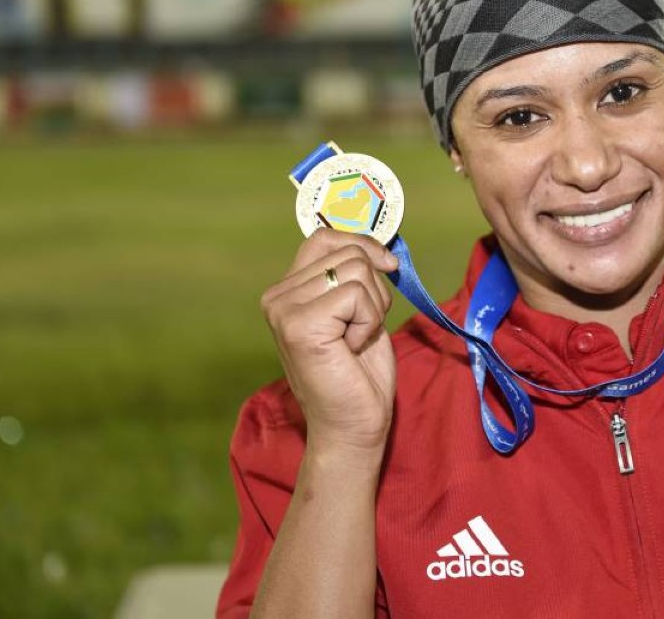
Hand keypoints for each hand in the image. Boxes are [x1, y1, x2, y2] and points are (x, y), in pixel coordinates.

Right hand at [259, 229, 399, 455]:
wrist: (352, 426)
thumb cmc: (359, 373)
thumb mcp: (359, 311)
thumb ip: (354, 276)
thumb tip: (380, 246)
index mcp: (287, 290)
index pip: (325, 237)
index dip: (363, 245)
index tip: (387, 268)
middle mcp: (277, 296)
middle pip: (349, 252)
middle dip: (374, 289)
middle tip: (361, 329)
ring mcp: (284, 309)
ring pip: (357, 269)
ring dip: (373, 308)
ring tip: (355, 340)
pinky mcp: (299, 325)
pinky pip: (357, 294)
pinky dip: (368, 322)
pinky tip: (351, 349)